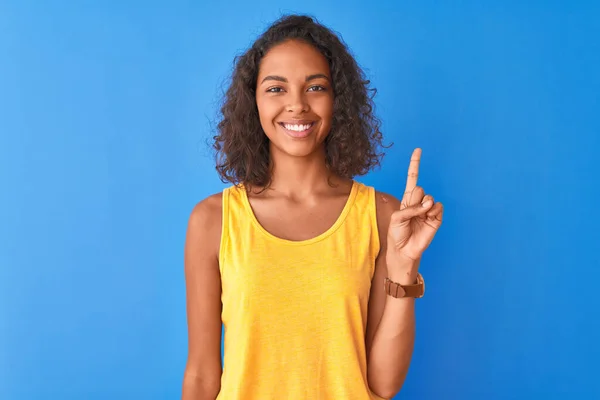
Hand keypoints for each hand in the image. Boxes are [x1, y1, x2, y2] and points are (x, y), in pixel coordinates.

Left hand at [387, 148, 443, 264]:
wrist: (404, 250)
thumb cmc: (397, 233)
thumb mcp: (396, 218)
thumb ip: (410, 208)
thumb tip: (428, 205)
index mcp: (407, 199)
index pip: (412, 178)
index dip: (415, 164)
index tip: (418, 150)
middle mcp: (419, 202)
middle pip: (419, 188)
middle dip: (414, 200)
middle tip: (411, 212)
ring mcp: (428, 210)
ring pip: (429, 197)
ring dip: (423, 207)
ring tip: (419, 217)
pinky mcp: (437, 218)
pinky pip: (438, 207)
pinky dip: (432, 211)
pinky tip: (428, 218)